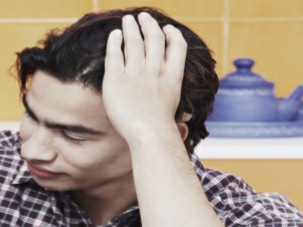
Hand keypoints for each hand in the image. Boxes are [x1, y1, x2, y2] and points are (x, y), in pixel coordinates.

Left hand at [102, 12, 186, 143]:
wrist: (149, 134)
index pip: (177, 48)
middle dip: (149, 25)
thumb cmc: (162, 130)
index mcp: (172, 76)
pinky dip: (115, 41)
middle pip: (154, 39)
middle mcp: (155, 70)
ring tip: (128, 19)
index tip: (169, 29)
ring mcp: (136, 73)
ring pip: (134, 41)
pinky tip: (115, 34)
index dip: (173, 35)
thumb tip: (187, 118)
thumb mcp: (176, 112)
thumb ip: (178, 106)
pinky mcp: (116, 79)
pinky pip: (114, 54)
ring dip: (132, 27)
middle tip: (144, 17)